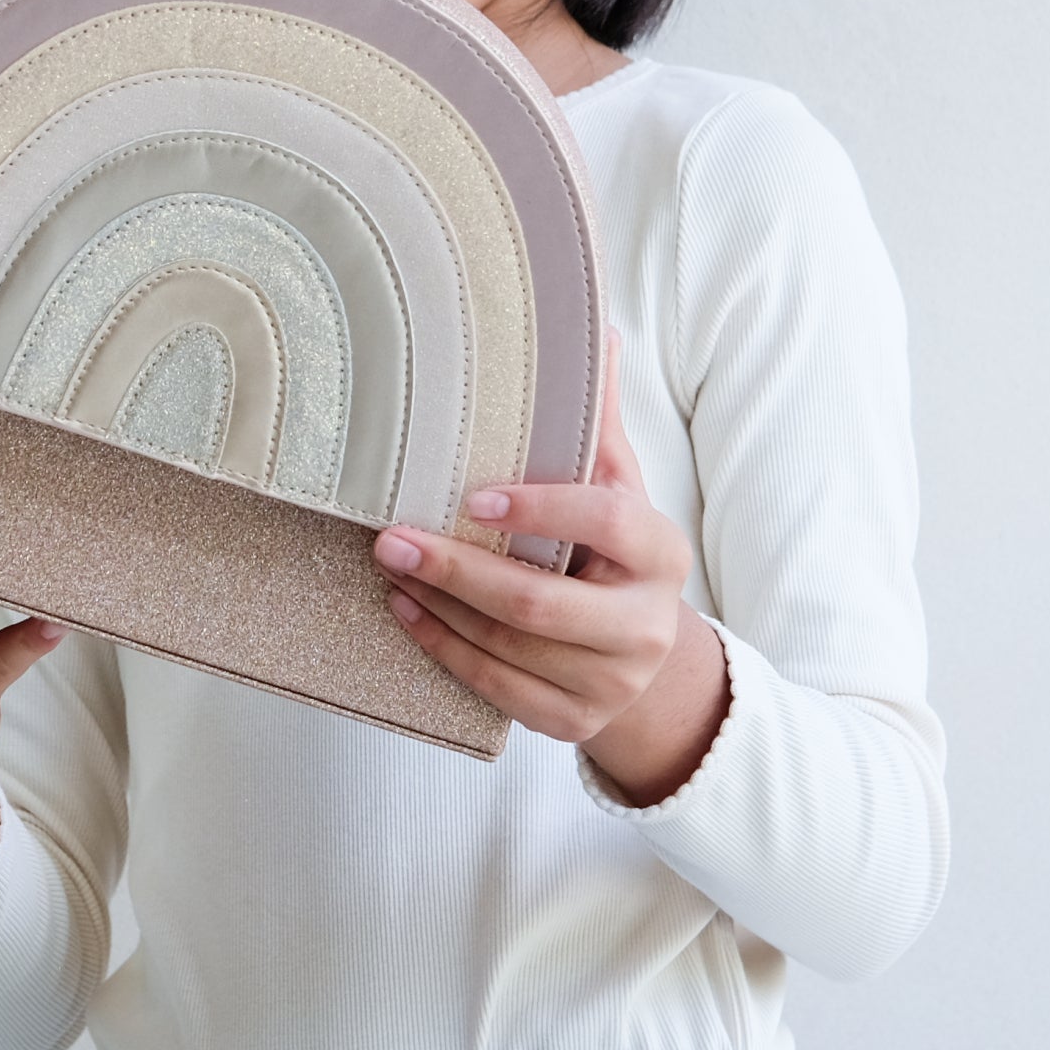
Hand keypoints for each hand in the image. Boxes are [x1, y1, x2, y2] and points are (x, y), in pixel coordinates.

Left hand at [370, 329, 730, 805]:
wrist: (646, 659)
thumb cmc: (615, 553)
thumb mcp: (618, 487)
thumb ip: (598, 420)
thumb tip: (596, 328)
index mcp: (660, 553)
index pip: (607, 523)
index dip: (541, 509)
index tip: (472, 496)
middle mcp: (644, 624)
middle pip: (540, 603)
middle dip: (456, 569)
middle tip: (390, 537)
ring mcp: (611, 681)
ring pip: (509, 647)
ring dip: (439, 605)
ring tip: (389, 565)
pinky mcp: (573, 721)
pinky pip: (496, 688)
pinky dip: (443, 648)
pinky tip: (407, 610)